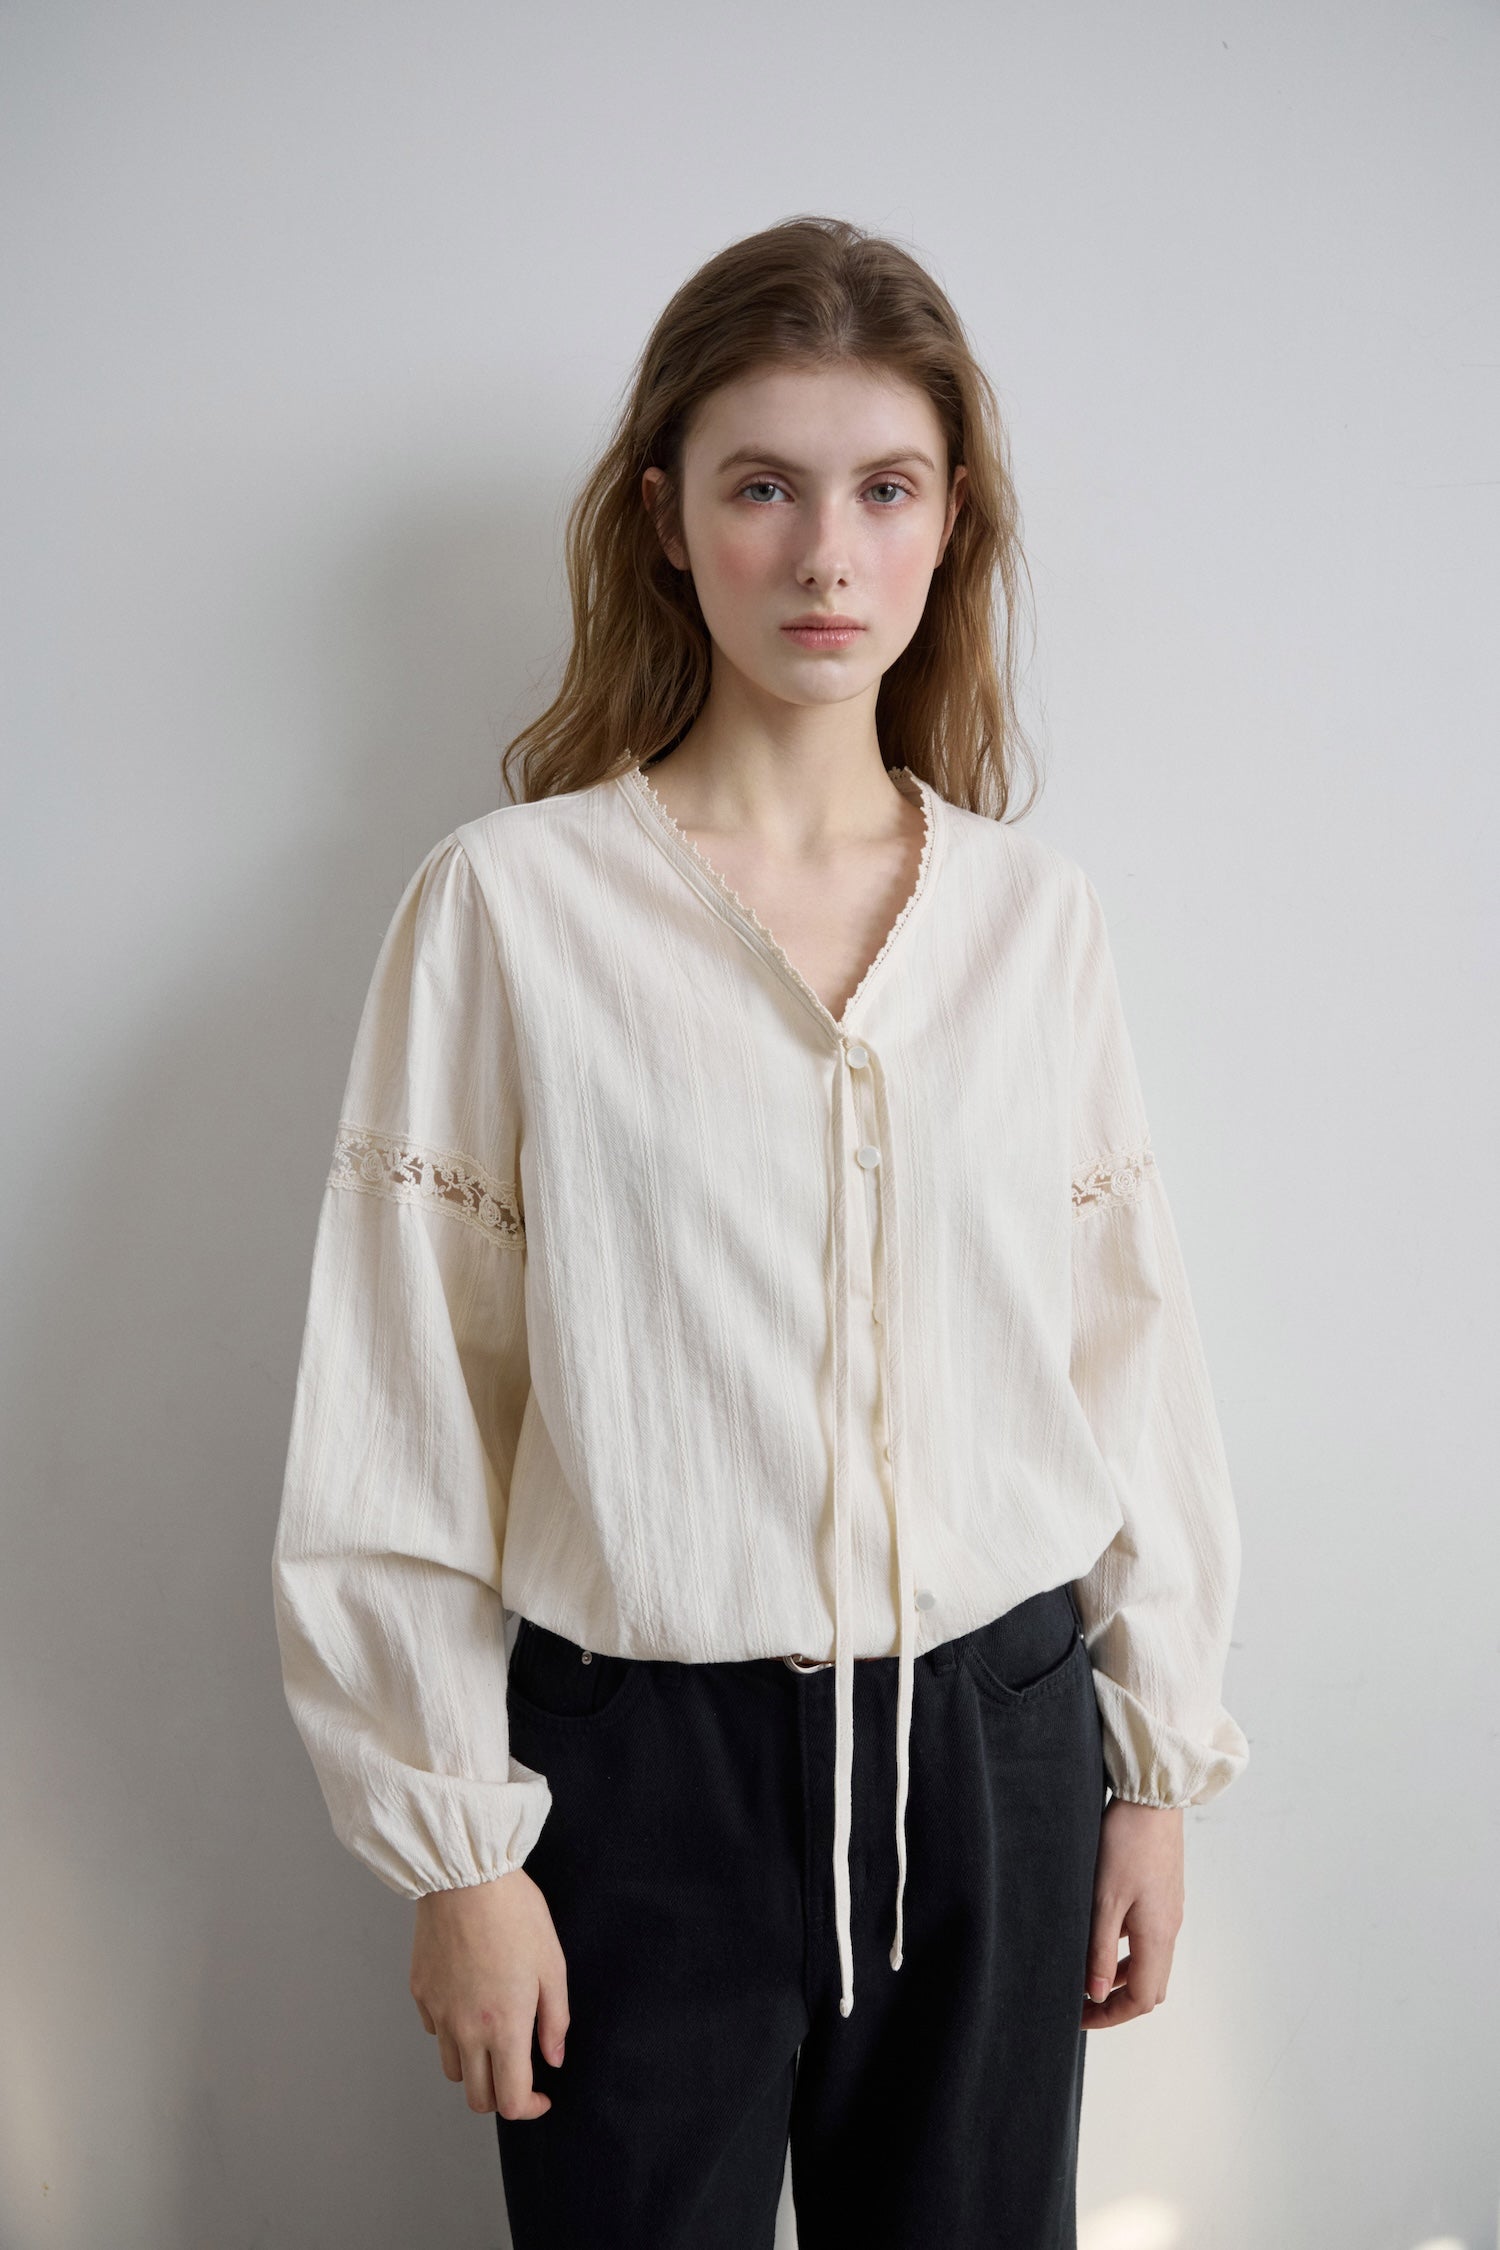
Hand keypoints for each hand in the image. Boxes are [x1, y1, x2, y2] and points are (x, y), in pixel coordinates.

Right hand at [410, 1869, 568, 2118]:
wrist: (467, 1876)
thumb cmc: (516, 1915)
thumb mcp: (553, 1966)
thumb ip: (555, 2021)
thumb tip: (554, 2058)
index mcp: (504, 2028)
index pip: (511, 2101)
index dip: (531, 2109)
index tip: (543, 2095)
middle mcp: (465, 2030)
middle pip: (477, 2098)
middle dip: (501, 2096)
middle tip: (519, 2071)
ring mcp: (438, 2013)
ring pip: (453, 2069)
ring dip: (475, 2067)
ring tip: (493, 2035)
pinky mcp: (420, 1993)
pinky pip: (434, 2031)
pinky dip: (451, 2032)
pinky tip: (469, 2002)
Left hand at [1081, 1798, 1183, 2028]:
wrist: (1152, 1800)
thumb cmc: (1126, 1844)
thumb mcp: (1104, 1900)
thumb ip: (1099, 1949)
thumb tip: (1095, 1993)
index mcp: (1157, 1936)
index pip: (1141, 1999)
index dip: (1110, 2015)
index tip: (1080, 2016)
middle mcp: (1169, 1930)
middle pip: (1150, 1987)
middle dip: (1117, 2002)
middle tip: (1082, 2001)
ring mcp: (1169, 1912)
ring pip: (1149, 1963)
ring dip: (1120, 1976)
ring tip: (1085, 1972)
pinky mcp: (1164, 1896)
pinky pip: (1148, 1939)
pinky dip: (1126, 1951)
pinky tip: (1101, 1935)